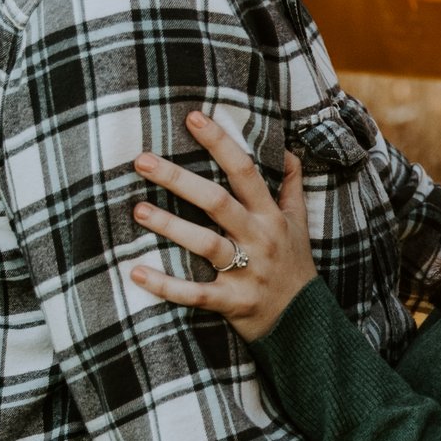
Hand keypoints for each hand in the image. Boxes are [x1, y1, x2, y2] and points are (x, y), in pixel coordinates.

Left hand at [129, 110, 314, 344]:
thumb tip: (286, 147)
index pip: (245, 172)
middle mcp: (259, 240)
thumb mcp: (298, 223)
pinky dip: (166, 286)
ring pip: (206, 245)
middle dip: (179, 179)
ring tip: (138, 210)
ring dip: (170, 226)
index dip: (221, 143)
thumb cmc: (294, 266)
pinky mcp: (233, 302)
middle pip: (217, 202)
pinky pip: (196, 294)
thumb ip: (290, 184)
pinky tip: (136, 272)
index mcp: (270, 216)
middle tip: (142, 160)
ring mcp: (247, 273)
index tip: (193, 117)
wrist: (304, 323)